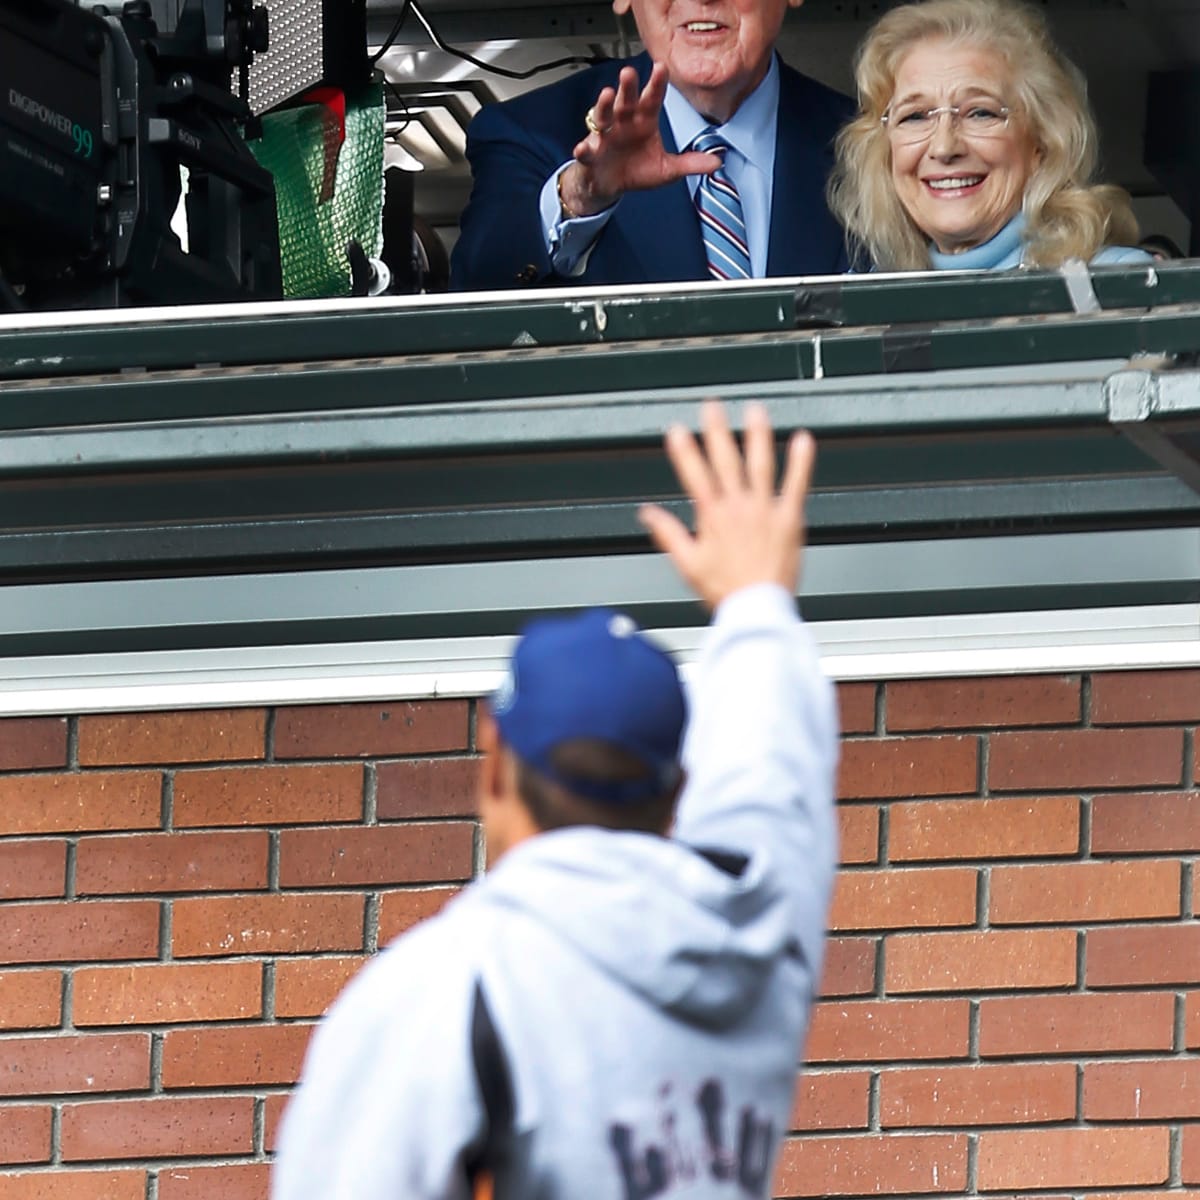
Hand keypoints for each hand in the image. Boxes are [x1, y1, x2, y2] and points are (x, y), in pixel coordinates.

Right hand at [557, 62, 721, 216]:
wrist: (609, 187)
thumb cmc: (636, 171)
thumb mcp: (667, 170)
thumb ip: (690, 164)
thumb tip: (718, 162)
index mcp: (644, 121)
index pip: (652, 99)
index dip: (656, 84)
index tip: (661, 67)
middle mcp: (624, 122)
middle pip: (626, 100)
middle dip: (627, 86)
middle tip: (630, 72)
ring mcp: (605, 136)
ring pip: (603, 116)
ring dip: (604, 105)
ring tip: (608, 95)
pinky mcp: (591, 154)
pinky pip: (586, 149)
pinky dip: (585, 149)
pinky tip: (584, 147)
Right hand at [639, 401, 815, 610]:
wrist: (758, 608)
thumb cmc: (726, 590)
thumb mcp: (687, 564)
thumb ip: (668, 534)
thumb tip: (648, 514)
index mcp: (712, 517)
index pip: (694, 474)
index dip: (684, 450)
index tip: (677, 429)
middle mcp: (738, 507)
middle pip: (725, 460)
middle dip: (716, 431)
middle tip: (712, 406)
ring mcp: (765, 510)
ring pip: (760, 464)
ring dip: (757, 435)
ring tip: (755, 411)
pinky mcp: (789, 518)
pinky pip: (796, 484)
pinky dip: (801, 461)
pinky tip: (803, 439)